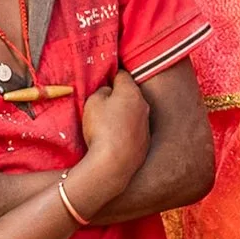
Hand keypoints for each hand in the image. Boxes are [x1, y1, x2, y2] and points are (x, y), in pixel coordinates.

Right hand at [76, 69, 152, 194]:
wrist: (114, 164)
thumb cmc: (101, 129)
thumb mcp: (92, 103)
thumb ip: (102, 91)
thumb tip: (109, 92)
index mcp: (131, 92)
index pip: (122, 75)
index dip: (111, 76)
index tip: (103, 81)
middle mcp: (144, 105)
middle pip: (130, 94)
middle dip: (119, 96)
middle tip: (103, 103)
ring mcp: (147, 125)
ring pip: (134, 112)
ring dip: (124, 113)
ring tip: (107, 124)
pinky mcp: (146, 142)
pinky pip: (135, 129)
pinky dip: (127, 130)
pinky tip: (115, 139)